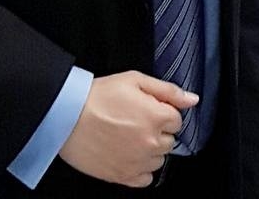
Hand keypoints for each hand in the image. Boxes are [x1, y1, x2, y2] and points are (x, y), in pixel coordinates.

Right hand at [58, 71, 198, 187]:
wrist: (66, 116)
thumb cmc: (97, 95)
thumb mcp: (133, 79)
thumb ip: (166, 89)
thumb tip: (192, 99)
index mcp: (156, 116)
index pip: (176, 119)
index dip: (161, 110)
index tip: (146, 107)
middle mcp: (151, 142)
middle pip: (169, 140)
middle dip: (157, 129)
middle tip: (134, 119)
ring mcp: (139, 162)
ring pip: (159, 159)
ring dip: (149, 149)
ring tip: (127, 135)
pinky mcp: (124, 177)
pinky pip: (146, 178)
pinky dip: (140, 167)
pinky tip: (126, 152)